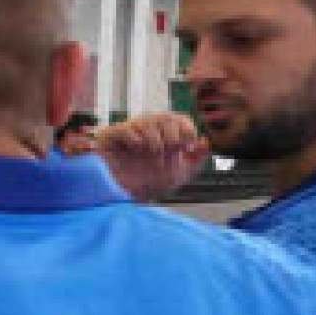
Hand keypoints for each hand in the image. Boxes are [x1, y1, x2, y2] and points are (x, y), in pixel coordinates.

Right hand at [92, 114, 209, 200]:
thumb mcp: (179, 175)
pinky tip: (136, 150)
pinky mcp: (110, 137)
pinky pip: (124, 129)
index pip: (179, 119)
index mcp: (163, 133)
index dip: (186, 130)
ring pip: (146, 122)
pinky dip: (134, 139)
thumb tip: (205, 142)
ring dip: (155, 140)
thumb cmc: (150, 184)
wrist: (122, 197)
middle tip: (170, 152)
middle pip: (164, 117)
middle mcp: (146, 128)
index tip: (187, 147)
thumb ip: (195, 160)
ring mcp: (128, 131)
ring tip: (154, 155)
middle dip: (172, 136)